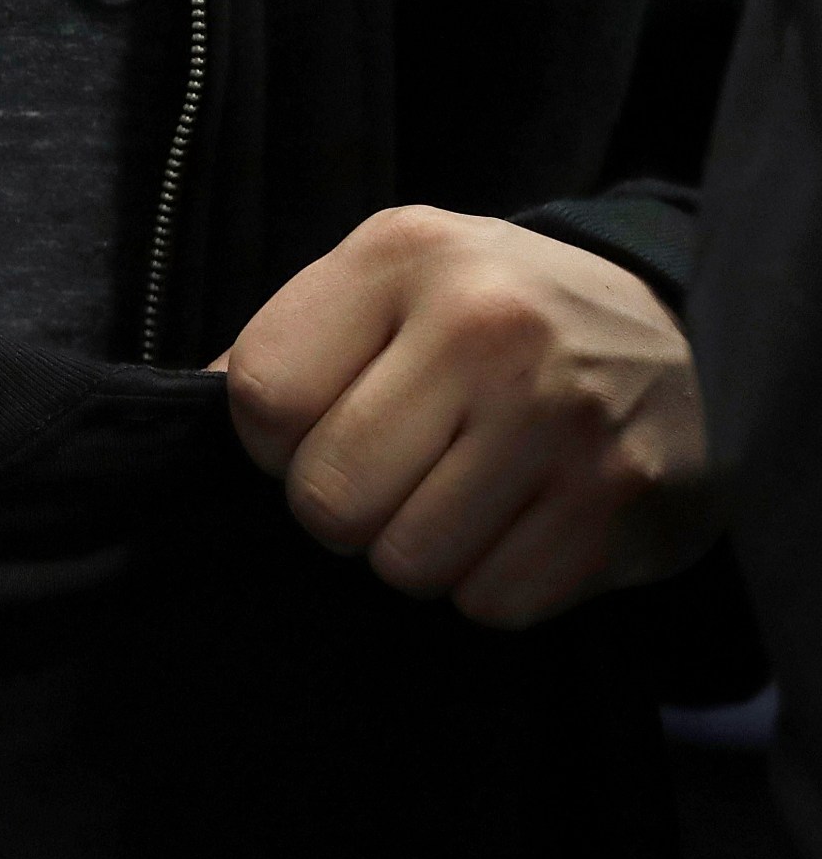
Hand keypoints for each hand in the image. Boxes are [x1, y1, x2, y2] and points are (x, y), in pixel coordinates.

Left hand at [220, 205, 717, 628]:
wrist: (688, 335)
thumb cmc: (494, 322)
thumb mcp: (386, 288)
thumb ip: (282, 348)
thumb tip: (170, 417)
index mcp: (404, 255)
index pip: (259, 398)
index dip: (274, 442)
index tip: (326, 426)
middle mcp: (489, 324)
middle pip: (325, 500)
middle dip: (347, 509)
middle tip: (406, 471)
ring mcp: (561, 415)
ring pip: (402, 563)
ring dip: (420, 552)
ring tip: (471, 491)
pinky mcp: (616, 502)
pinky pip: (488, 602)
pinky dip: (495, 583)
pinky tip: (527, 519)